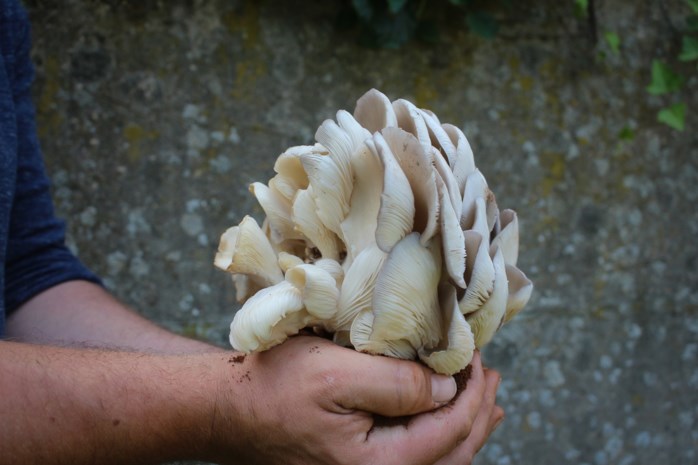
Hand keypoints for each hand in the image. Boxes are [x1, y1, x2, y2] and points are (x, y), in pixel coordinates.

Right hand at [207, 336, 501, 464]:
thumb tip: (447, 385)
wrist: (232, 411)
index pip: (450, 431)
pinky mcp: (360, 464)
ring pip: (439, 459)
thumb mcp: (336, 375)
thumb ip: (397, 384)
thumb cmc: (276, 387)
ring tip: (485, 399)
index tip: (478, 355)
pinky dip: (441, 434)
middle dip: (479, 411)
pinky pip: (416, 455)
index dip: (472, 392)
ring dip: (466, 425)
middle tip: (490, 374)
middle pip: (453, 453)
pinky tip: (444, 414)